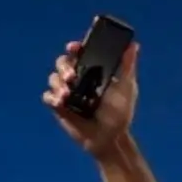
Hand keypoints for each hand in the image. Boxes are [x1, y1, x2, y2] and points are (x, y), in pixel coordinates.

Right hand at [43, 37, 139, 157]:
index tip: (74, 47)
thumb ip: (127, 66)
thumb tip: (134, 44)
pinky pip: (48, 97)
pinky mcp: (59, 107)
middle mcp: (77, 78)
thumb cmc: (120, 112)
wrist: (111, 137)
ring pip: (53, 78)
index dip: (75, 47)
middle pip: (62, 63)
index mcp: (93, 70)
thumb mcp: (126, 88)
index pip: (80, 53)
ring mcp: (67, 91)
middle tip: (72, 76)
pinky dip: (52, 98)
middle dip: (64, 67)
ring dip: (58, 84)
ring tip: (68, 95)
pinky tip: (61, 102)